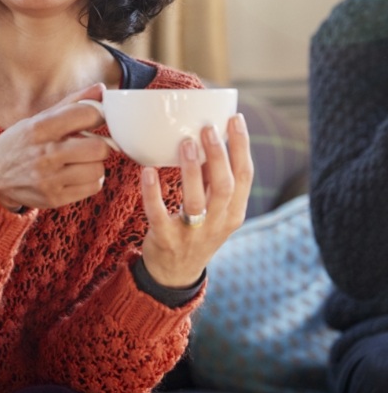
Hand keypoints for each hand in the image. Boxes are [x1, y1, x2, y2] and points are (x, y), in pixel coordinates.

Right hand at [0, 83, 111, 209]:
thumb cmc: (20, 143)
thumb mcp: (38, 119)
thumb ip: (72, 103)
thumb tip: (102, 89)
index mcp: (40, 128)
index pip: (86, 115)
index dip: (98, 115)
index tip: (95, 118)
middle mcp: (44, 154)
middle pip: (98, 148)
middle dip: (100, 143)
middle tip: (90, 143)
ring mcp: (49, 180)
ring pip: (98, 169)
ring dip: (94, 163)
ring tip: (81, 160)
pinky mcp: (55, 199)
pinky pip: (93, 187)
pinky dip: (91, 179)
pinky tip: (77, 174)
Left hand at [140, 114, 252, 287]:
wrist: (175, 274)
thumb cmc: (196, 229)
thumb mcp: (214, 208)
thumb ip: (212, 177)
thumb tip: (207, 135)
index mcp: (234, 211)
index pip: (246, 176)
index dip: (242, 146)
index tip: (235, 118)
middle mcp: (218, 223)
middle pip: (225, 186)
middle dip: (218, 155)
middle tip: (207, 127)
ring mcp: (193, 234)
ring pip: (197, 201)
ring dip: (191, 170)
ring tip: (185, 143)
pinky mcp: (167, 240)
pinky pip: (159, 214)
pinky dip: (153, 193)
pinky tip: (147, 171)